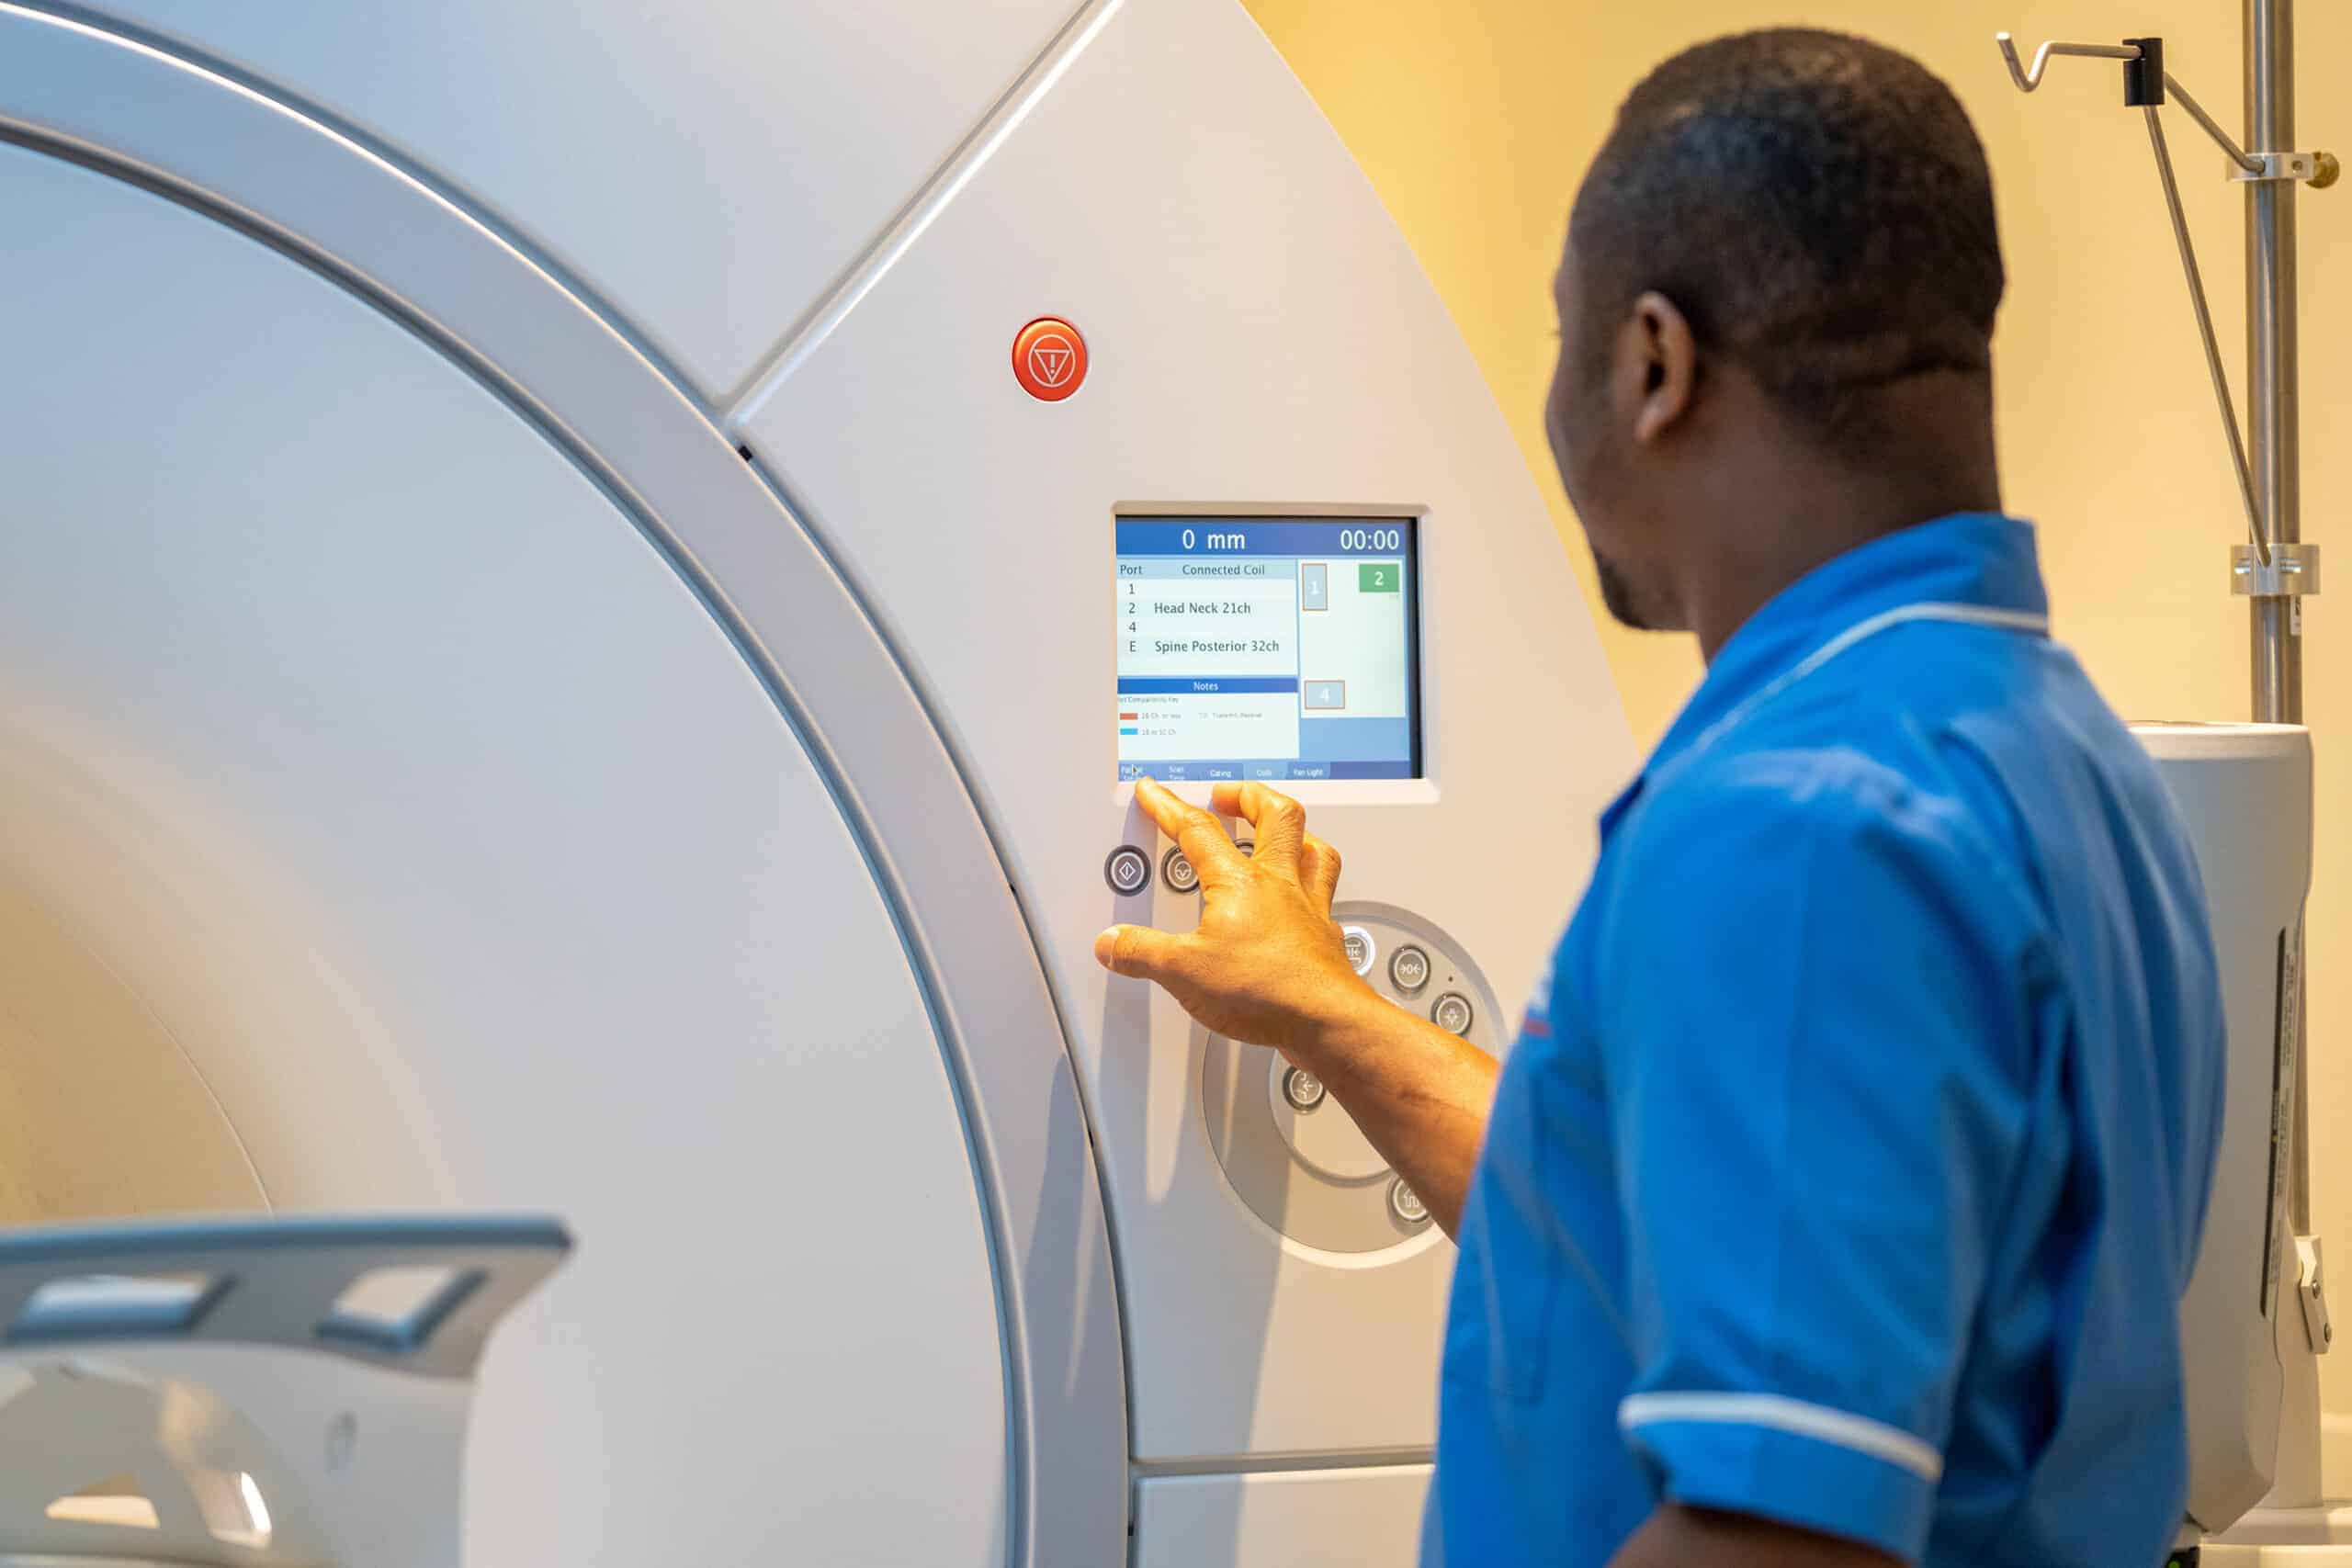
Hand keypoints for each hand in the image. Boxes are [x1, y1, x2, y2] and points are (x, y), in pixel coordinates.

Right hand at [1095, 779, 1380, 1052]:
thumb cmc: (1268, 989)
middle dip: (1248, 795)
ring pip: (1313, 847)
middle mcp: (1280, 884)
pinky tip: (1307, 892)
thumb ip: (1143, 953)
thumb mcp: (1184, 972)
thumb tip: (1113, 942)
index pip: (1198, 830)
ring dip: (1294, 830)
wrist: (1325, 1020)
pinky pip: (1326, 891)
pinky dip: (1314, 881)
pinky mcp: (1325, 935)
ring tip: (1277, 824)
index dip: (1169, 806)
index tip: (1155, 793)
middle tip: (1227, 794)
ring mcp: (1309, 907)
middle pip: (1275, 815)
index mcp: (1239, 883)